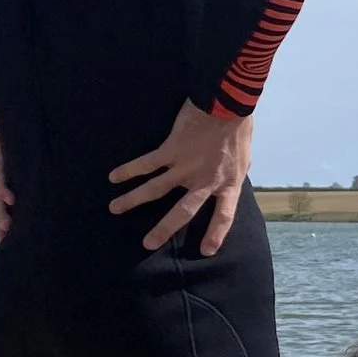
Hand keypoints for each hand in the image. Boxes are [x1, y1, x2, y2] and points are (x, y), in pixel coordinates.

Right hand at [109, 102, 254, 253]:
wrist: (227, 105)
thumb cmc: (238, 129)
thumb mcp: (243, 159)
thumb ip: (229, 175)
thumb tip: (222, 181)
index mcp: (228, 184)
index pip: (224, 216)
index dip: (216, 234)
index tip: (206, 251)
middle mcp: (205, 181)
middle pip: (183, 212)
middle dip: (164, 229)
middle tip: (147, 244)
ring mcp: (186, 167)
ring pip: (156, 189)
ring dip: (133, 200)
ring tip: (115, 208)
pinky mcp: (171, 150)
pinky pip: (146, 164)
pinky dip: (129, 170)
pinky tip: (114, 177)